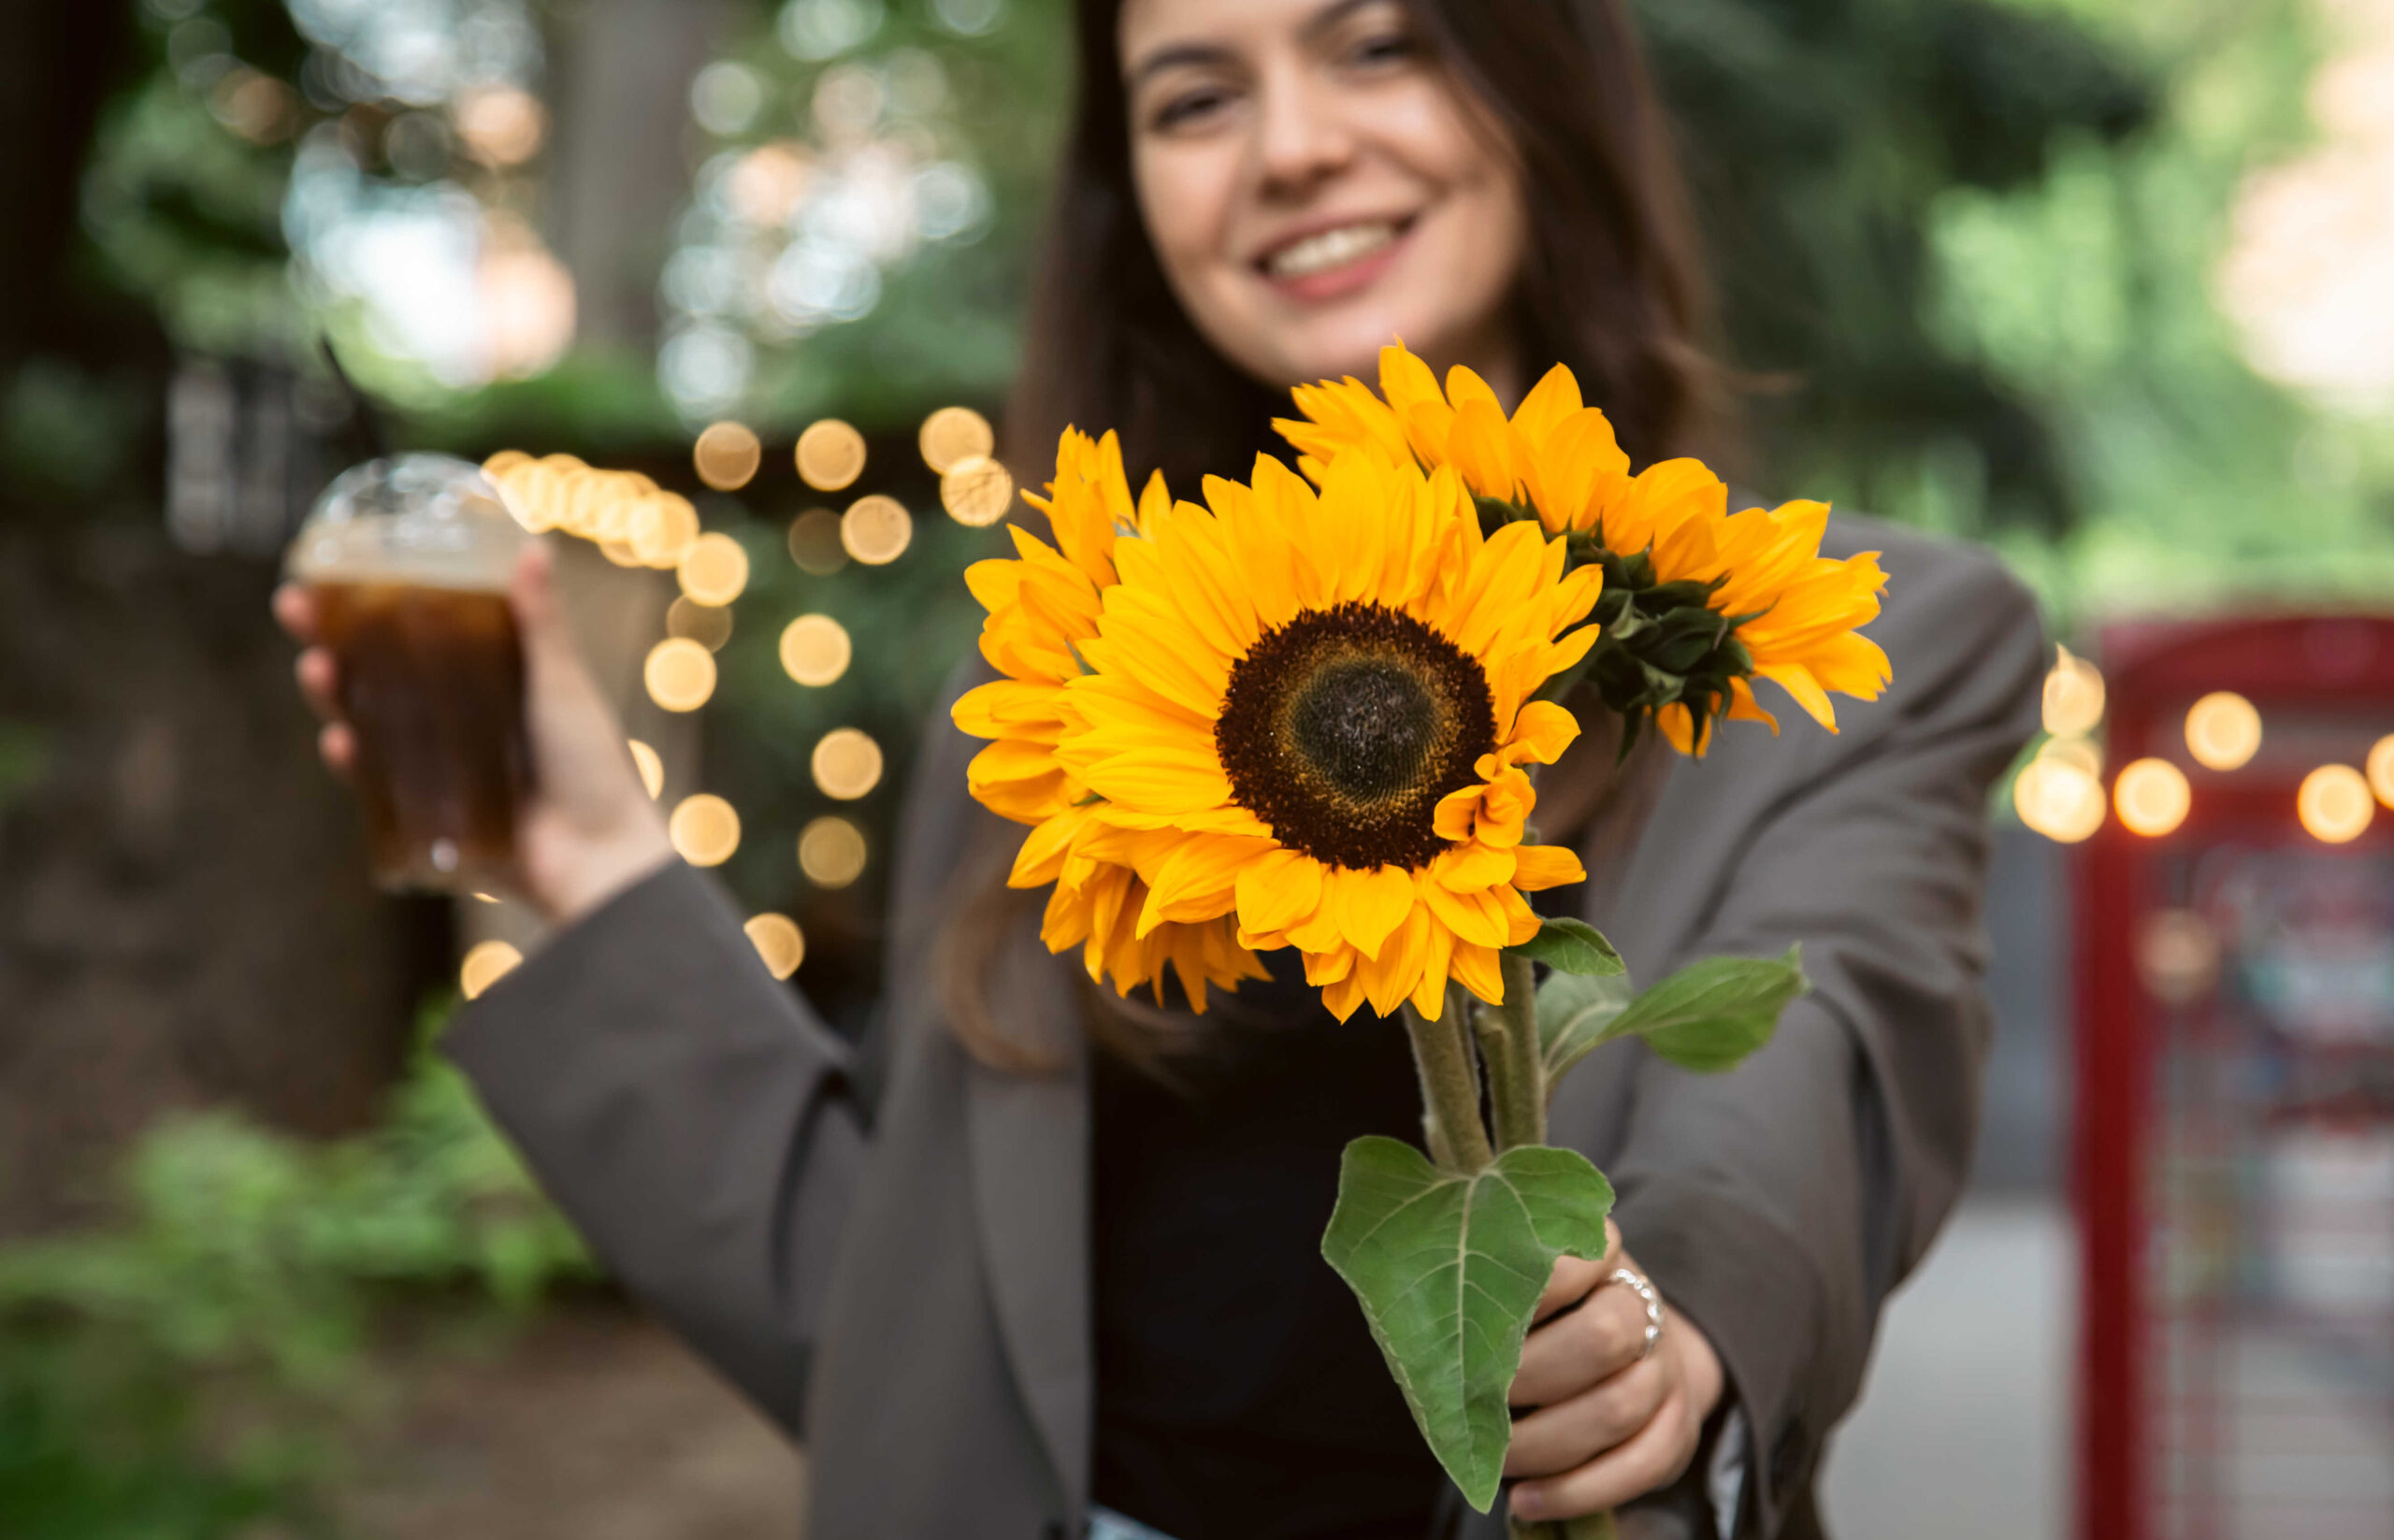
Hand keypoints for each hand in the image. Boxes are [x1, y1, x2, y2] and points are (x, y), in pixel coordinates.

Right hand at [274, 541, 674, 924]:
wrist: (600, 858)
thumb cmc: (595, 767)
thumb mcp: (565, 686)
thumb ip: (543, 625)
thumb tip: (533, 547)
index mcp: (486, 678)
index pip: (417, 629)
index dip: (372, 600)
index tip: (333, 568)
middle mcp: (454, 717)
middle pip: (377, 671)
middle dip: (329, 638)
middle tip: (294, 606)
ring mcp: (436, 765)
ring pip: (368, 722)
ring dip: (333, 695)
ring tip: (315, 668)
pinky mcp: (426, 813)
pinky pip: (376, 786)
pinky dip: (355, 764)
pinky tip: (339, 742)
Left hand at [1503, 1219, 1725, 1522]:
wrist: (1628, 1358)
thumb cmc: (1541, 1323)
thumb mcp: (1517, 1290)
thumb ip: (1482, 1300)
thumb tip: (1425, 1345)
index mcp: (1598, 1256)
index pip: (1577, 1256)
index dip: (1530, 1290)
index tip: (1473, 1314)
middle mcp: (1640, 1306)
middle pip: (1604, 1336)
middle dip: (1531, 1377)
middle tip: (1475, 1400)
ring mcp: (1665, 1369)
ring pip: (1619, 1408)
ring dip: (1545, 1444)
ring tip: (1495, 1460)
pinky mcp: (1676, 1429)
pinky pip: (1638, 1467)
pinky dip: (1576, 1491)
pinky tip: (1526, 1500)